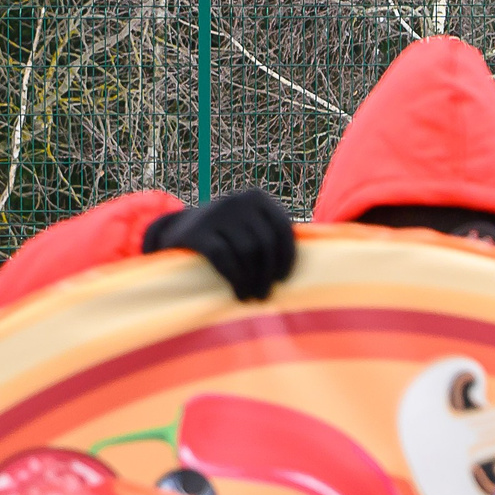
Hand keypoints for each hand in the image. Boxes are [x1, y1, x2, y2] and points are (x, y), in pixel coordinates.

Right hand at [142, 189, 296, 301]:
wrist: (178, 229)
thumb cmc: (227, 234)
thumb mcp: (251, 225)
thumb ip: (273, 234)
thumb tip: (317, 260)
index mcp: (257, 198)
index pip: (282, 227)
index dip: (287, 257)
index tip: (283, 279)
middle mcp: (237, 201)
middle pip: (264, 244)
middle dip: (267, 274)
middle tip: (264, 296)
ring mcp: (216, 213)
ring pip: (246, 252)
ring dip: (252, 280)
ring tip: (250, 296)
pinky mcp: (197, 231)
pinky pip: (223, 257)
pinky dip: (235, 278)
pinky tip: (237, 292)